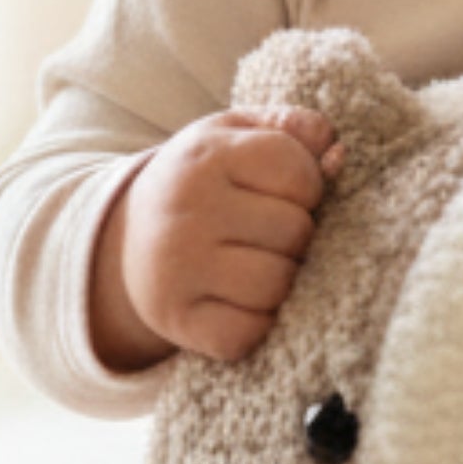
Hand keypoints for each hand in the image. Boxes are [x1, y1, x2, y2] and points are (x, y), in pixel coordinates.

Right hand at [93, 107, 343, 371]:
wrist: (124, 240)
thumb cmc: (202, 183)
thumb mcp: (235, 136)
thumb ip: (291, 130)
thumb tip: (337, 151)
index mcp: (206, 156)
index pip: (298, 173)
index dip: (307, 185)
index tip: (285, 192)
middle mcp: (187, 209)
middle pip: (295, 232)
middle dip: (296, 235)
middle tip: (269, 233)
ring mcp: (177, 268)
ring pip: (277, 286)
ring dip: (282, 281)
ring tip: (259, 264)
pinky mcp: (176, 319)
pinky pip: (249, 333)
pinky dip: (257, 325)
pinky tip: (240, 302)